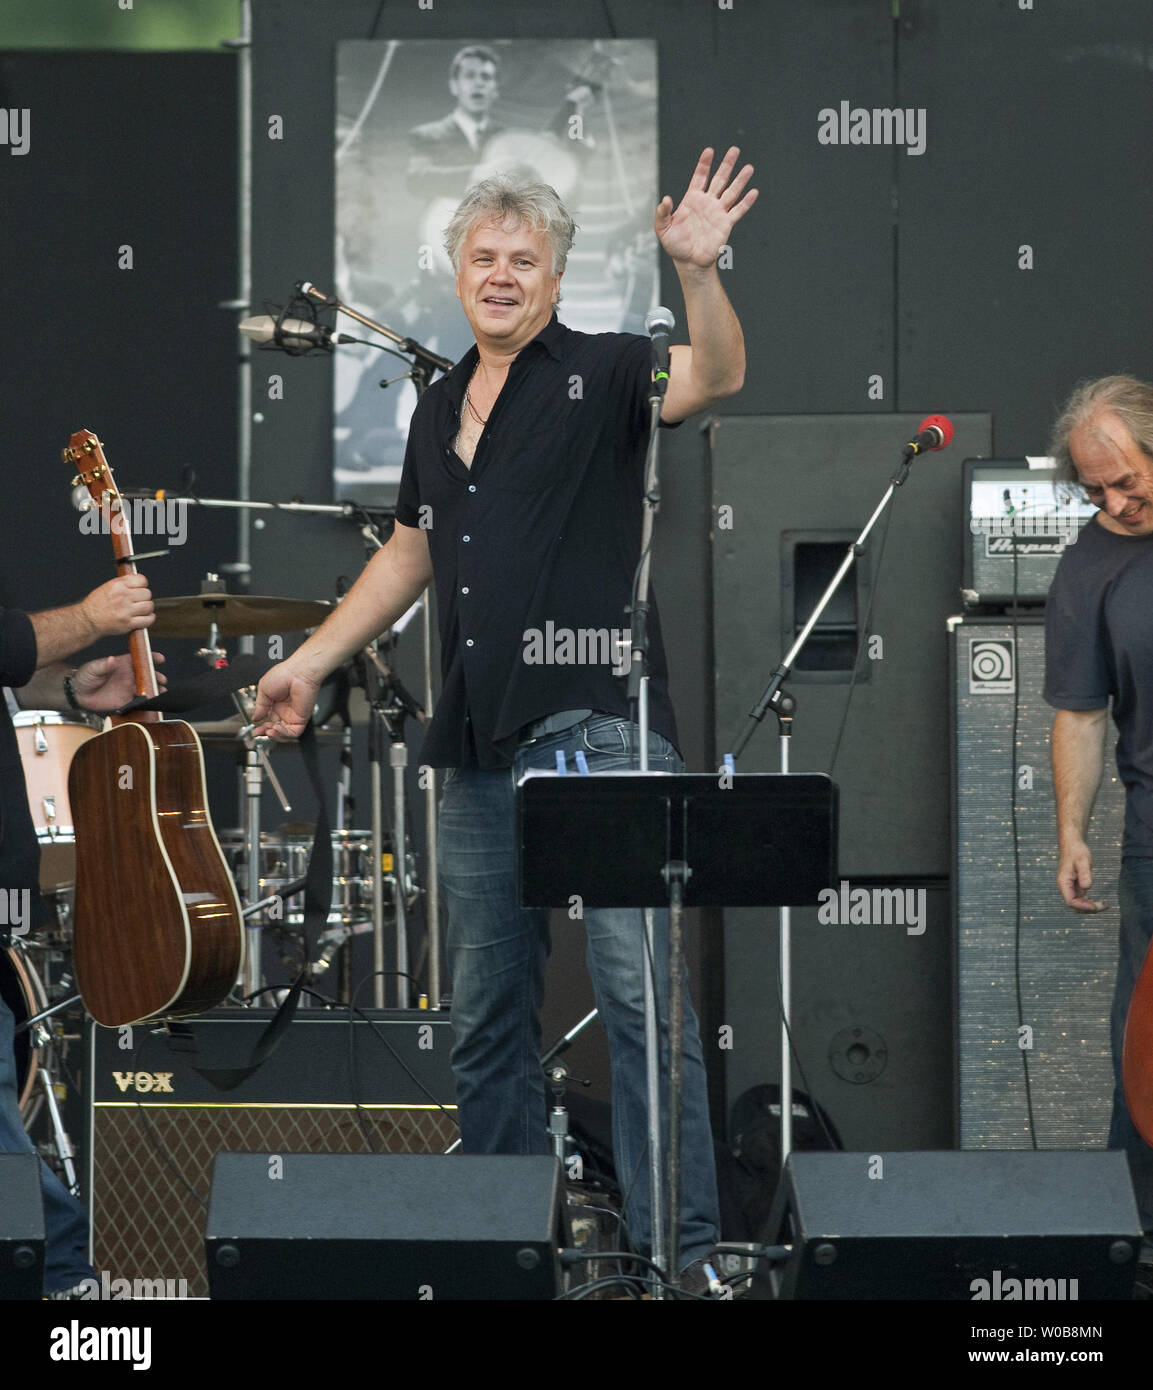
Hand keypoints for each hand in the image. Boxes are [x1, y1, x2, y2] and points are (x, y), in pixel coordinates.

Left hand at [73, 652, 165, 712]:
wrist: (77, 693)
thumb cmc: (84, 676)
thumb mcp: (92, 668)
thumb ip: (103, 665)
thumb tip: (112, 660)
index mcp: (123, 664)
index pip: (140, 659)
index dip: (151, 657)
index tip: (160, 659)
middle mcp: (128, 676)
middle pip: (147, 675)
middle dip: (156, 676)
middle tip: (161, 679)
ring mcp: (128, 688)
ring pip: (146, 688)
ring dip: (155, 690)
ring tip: (160, 692)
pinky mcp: (125, 701)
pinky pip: (138, 702)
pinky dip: (146, 703)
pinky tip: (151, 703)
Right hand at [80, 574, 153, 637]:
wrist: (88, 620)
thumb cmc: (96, 604)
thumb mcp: (108, 587)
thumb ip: (124, 583)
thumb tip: (140, 581)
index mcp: (118, 585)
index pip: (142, 580)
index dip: (142, 585)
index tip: (140, 589)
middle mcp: (123, 596)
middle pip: (147, 593)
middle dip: (144, 598)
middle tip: (139, 601)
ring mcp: (126, 610)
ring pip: (149, 606)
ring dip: (147, 609)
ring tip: (140, 610)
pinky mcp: (128, 623)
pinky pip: (148, 619)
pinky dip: (148, 619)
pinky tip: (143, 617)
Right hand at [251, 662, 319, 740]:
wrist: (298, 672)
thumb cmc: (284, 674)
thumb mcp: (263, 690)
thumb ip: (259, 706)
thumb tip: (255, 717)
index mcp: (275, 703)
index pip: (267, 720)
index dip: (261, 727)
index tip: (254, 731)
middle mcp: (284, 710)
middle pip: (274, 729)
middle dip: (265, 733)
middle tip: (259, 732)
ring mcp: (293, 715)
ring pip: (284, 734)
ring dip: (274, 735)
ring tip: (268, 731)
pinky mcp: (301, 718)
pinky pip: (293, 732)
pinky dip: (284, 734)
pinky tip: (276, 729)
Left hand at [654, 146, 757, 269]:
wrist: (689, 263)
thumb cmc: (675, 245)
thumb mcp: (663, 228)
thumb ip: (662, 213)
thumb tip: (666, 199)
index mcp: (692, 199)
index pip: (700, 177)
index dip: (704, 164)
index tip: (710, 151)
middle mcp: (707, 202)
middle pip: (719, 179)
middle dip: (727, 164)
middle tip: (735, 149)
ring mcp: (718, 212)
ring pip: (731, 192)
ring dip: (740, 180)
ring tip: (749, 168)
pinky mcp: (726, 224)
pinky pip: (738, 211)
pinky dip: (746, 202)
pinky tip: (754, 192)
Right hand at [1057, 838, 1106, 912]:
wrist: (1073, 844)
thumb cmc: (1076, 851)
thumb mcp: (1082, 861)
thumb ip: (1084, 874)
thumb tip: (1087, 888)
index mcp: (1063, 882)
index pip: (1071, 901)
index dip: (1083, 906)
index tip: (1096, 906)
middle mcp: (1065, 887)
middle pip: (1075, 905)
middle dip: (1089, 909)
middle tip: (1104, 906)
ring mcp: (1070, 887)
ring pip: (1079, 904)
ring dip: (1090, 907)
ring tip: (1105, 905)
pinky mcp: (1076, 886)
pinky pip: (1082, 899)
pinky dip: (1090, 902)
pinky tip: (1101, 902)